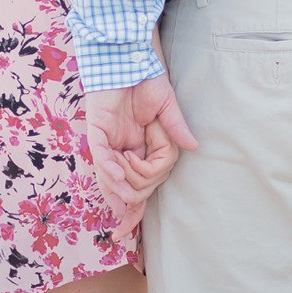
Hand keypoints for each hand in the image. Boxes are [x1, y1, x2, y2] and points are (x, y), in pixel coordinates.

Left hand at [85, 74, 197, 233]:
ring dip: (120, 188)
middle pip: (127, 184)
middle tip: (145, 173)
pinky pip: (101, 156)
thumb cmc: (147, 79)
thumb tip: (194, 147)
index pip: (136, 184)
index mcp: (136, 147)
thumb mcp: (167, 108)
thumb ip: (176, 129)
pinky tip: (120, 177)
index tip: (125, 234)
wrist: (129, 58)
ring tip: (127, 202)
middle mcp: (119, 149)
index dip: (130, 211)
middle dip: (139, 190)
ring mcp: (107, 141)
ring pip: (110, 176)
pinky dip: (109, 169)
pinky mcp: (96, 130)